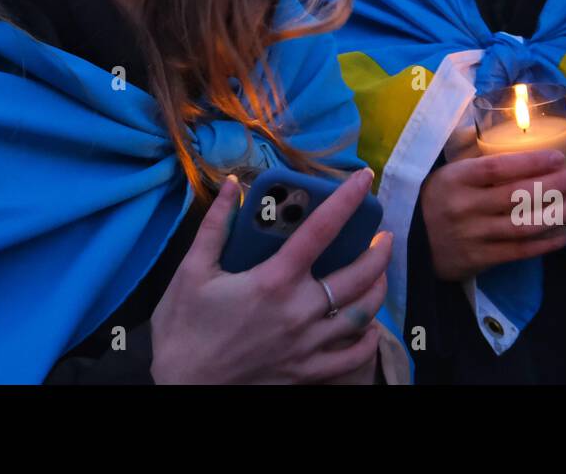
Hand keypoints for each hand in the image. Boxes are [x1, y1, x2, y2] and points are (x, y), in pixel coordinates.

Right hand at [149, 168, 391, 383]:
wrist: (182, 386)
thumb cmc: (183, 328)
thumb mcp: (192, 270)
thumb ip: (215, 225)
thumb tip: (232, 185)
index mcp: (274, 280)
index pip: (321, 230)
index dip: (347, 200)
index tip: (364, 178)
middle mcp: (299, 311)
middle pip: (358, 275)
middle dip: (379, 250)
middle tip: (383, 234)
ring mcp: (307, 345)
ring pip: (362, 314)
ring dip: (378, 289)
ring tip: (379, 273)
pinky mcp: (306, 372)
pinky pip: (351, 358)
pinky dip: (367, 340)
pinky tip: (369, 327)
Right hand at [419, 146, 565, 281]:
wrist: (408, 244)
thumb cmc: (434, 200)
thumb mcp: (445, 174)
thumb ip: (474, 158)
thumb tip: (508, 131)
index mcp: (454, 179)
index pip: (496, 168)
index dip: (529, 162)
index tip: (557, 156)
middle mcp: (464, 206)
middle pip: (516, 196)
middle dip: (553, 185)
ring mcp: (472, 235)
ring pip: (523, 225)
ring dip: (558, 214)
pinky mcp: (479, 259)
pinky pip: (520, 251)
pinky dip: (548, 243)